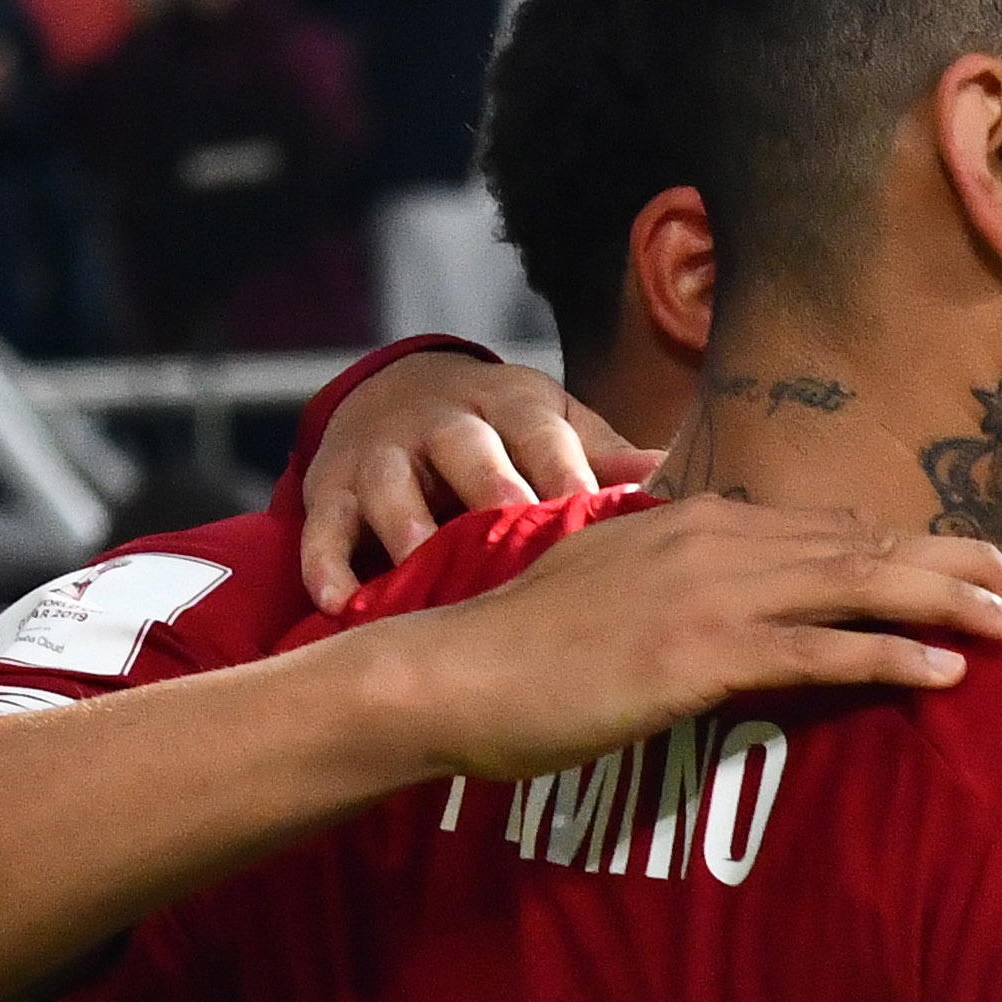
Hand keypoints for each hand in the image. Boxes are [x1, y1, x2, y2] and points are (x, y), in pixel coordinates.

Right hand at [300, 348, 646, 605]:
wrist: (399, 396)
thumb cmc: (507, 433)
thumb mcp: (557, 428)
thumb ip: (609, 459)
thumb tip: (678, 481)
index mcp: (510, 404)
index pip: (541, 432)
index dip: (564, 469)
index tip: (590, 513)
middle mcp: (440, 421)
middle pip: (465, 448)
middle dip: (489, 486)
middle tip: (515, 533)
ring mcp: (379, 455)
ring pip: (390, 485)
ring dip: (406, 526)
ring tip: (425, 568)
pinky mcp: (330, 493)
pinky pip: (323, 529)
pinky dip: (326, 566)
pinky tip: (342, 605)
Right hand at [353, 495, 1001, 781]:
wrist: (454, 674)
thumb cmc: (533, 645)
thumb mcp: (623, 587)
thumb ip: (693, 578)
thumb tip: (755, 591)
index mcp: (701, 521)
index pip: (834, 528)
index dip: (917, 547)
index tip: (983, 566)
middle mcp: (715, 541)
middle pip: (865, 546)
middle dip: (959, 564)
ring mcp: (707, 594)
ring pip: (857, 586)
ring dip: (949, 604)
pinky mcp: (696, 654)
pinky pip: (815, 651)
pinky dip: (887, 654)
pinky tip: (946, 669)